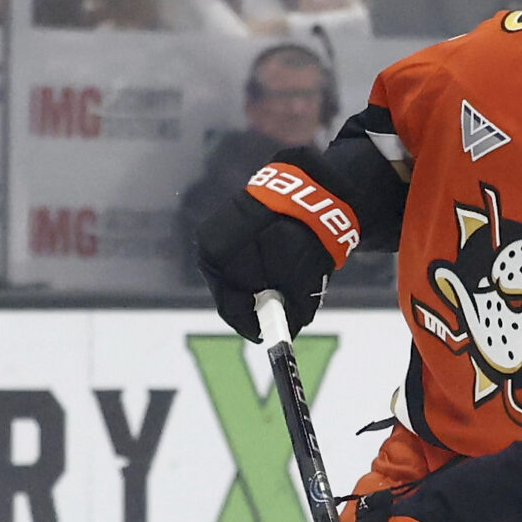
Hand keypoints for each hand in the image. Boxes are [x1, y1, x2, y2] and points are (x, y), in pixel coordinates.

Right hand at [195, 166, 344, 342]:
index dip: (251, 325)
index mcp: (219, 262)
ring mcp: (218, 230)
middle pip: (231, 290)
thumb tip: (288, 329)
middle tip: (278, 311)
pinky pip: (241, 252)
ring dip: (257, 282)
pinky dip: (258, 261)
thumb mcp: (299, 282)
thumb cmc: (299, 237)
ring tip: (282, 283)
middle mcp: (211, 246)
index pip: (230, 307)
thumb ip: (290, 311)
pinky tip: (277, 260)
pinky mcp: (231, 218)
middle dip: (255, 303)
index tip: (267, 334)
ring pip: (236, 271)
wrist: (310, 186)